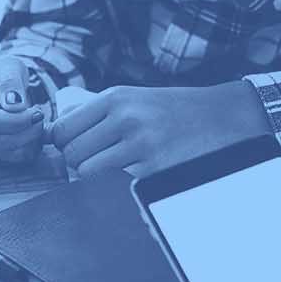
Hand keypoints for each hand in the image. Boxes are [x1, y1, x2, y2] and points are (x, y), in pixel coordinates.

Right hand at [0, 54, 47, 165]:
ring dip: (25, 141)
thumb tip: (14, 105)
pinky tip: (31, 133)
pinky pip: (3, 157)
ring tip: (37, 123)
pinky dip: (22, 149)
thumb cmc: (3, 71)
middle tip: (41, 118)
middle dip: (23, 132)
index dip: (11, 122)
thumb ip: (10, 82)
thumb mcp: (9, 65)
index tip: (36, 113)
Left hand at [50, 81, 268, 177]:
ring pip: (86, 170)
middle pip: (70, 152)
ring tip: (110, 168)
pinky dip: (119, 183)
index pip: (62, 128)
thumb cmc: (173, 110)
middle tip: (92, 161)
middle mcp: (124, 117)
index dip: (60, 143)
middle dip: (76, 161)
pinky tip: (135, 172)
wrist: (221, 117)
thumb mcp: (134, 98)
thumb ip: (100, 113)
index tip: (70, 148)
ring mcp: (140, 143)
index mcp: (115, 98)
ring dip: (93, 175)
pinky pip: (115, 183)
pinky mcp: (154, 168)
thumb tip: (59, 132)